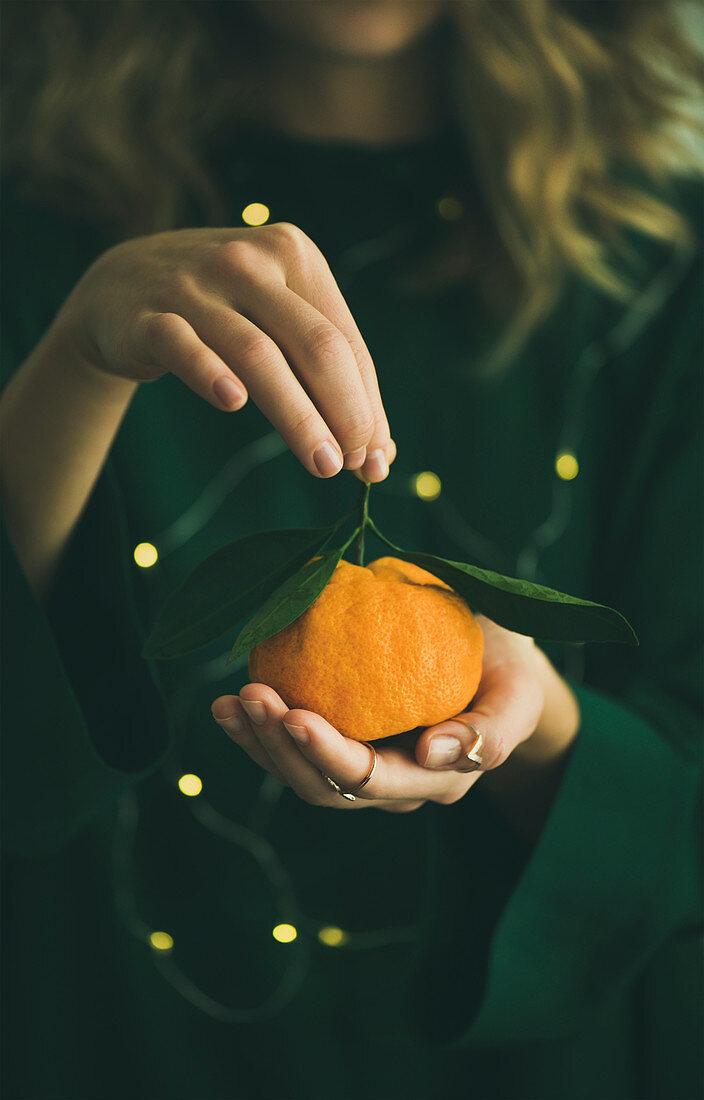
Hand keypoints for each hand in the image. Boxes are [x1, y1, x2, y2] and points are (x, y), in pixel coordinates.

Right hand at [56, 223, 394, 482]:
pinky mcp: (149, 316)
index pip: (345, 342)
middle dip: (344, 411)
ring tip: (322, 464)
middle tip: (355, 466)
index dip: (367, 404)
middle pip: (314, 346)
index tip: (377, 461)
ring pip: (258, 355)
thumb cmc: (220, 312)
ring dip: (298, 416)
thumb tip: (381, 456)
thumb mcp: (275, 323)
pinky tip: (234, 403)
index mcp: (293, 254)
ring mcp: (195, 286)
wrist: (120, 287)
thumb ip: (325, 379)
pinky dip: (209, 373)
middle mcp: (248, 262)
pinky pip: (184, 347)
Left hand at [210, 616, 580, 813]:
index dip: (328, 754)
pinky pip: (293, 752)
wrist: (497, 666)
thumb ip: (492, 730)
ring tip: (230, 702)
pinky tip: (229, 706)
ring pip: (300, 776)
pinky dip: (257, 732)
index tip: (295, 714)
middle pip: (325, 786)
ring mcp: (366, 769)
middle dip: (280, 747)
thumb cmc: (507, 671)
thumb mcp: (517, 693)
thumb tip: (435, 752)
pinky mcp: (343, 746)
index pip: (373, 779)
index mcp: (439, 779)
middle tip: (250, 695)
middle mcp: (397, 785)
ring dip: (260, 742)